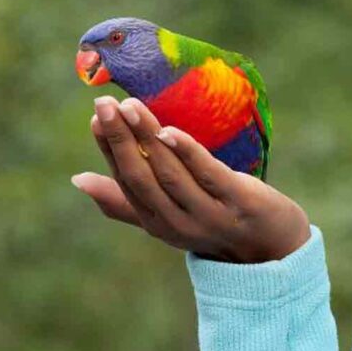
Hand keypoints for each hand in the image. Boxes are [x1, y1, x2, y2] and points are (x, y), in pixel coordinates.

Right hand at [72, 96, 311, 263]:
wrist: (273, 246)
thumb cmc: (214, 221)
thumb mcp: (168, 216)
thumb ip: (126, 200)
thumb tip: (78, 179)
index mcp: (156, 222)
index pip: (126, 181)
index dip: (109, 149)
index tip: (97, 116)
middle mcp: (177, 222)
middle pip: (142, 177)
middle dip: (121, 140)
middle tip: (105, 104)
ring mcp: (208, 214)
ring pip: (171, 173)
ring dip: (148, 138)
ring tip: (131, 107)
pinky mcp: (238, 201)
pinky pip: (208, 175)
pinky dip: (187, 152)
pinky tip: (169, 131)